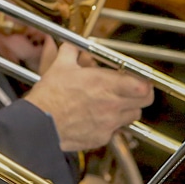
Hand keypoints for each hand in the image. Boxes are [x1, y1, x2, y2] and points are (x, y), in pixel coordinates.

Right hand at [25, 42, 153, 151]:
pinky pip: (115, 130)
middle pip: (145, 101)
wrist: (39, 123)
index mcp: (105, 84)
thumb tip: (72, 45)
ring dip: (127, 109)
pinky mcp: (101, 137)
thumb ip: (71, 51)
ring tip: (112, 104)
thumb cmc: (49, 96)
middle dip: (141, 94)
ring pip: (133, 116)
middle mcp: (111, 104)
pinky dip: (110, 124)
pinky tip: (96, 118)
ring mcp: (108, 123)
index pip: (143, 85)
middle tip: (132, 90)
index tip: (137, 78)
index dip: (143, 81)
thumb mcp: (59, 66)